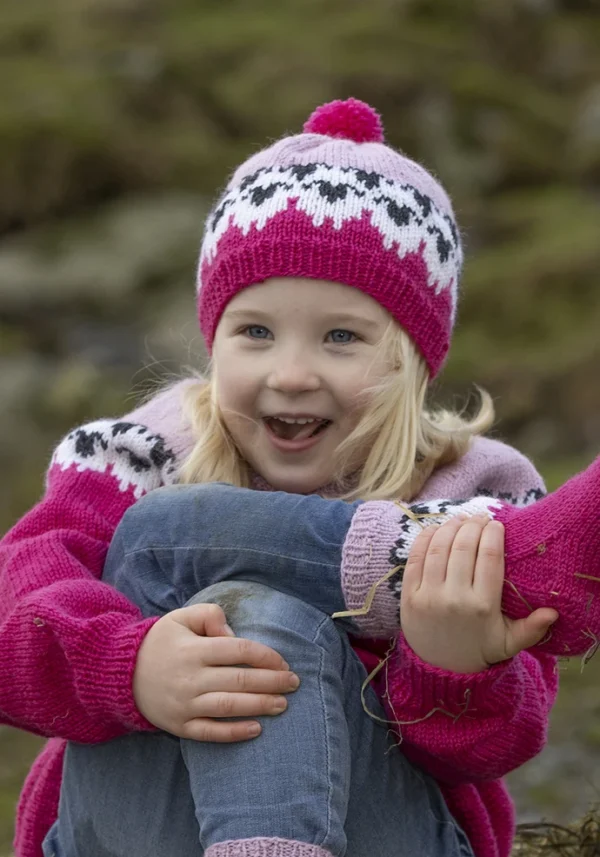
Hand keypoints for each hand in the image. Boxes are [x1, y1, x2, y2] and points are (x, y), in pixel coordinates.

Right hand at [133, 603, 299, 741]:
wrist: (121, 674)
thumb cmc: (160, 642)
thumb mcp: (180, 617)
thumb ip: (209, 615)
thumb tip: (234, 634)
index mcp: (194, 649)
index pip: (238, 650)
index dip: (265, 656)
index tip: (283, 662)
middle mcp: (190, 678)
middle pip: (239, 680)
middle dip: (272, 682)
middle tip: (294, 683)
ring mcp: (184, 704)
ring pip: (228, 706)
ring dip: (260, 706)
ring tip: (283, 704)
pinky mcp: (179, 725)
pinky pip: (210, 732)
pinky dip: (234, 732)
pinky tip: (256, 729)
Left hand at [400, 516, 557, 672]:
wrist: (440, 670)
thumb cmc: (478, 650)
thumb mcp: (508, 643)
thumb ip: (531, 629)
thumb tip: (553, 612)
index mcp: (482, 607)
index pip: (489, 558)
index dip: (493, 535)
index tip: (497, 524)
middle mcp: (454, 598)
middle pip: (463, 547)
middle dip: (473, 525)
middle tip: (479, 518)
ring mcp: (428, 596)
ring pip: (439, 548)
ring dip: (450, 527)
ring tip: (461, 519)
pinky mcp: (409, 595)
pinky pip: (415, 558)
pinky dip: (426, 538)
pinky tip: (437, 529)